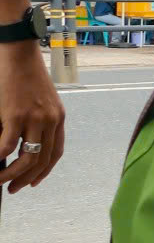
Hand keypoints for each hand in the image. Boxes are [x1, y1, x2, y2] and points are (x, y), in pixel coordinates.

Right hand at [0, 41, 63, 192]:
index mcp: (58, 118)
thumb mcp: (41, 100)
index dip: (45, 171)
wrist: (19, 54)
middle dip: (27, 178)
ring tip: (0, 181)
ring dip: (12, 174)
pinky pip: (7, 146)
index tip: (33, 181)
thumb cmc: (26, 75)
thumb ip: (38, 120)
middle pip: (42, 160)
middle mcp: (50, 121)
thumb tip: (23, 140)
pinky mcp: (15, 116)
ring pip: (26, 158)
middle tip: (13, 188)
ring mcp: (34, 119)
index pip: (56, 152)